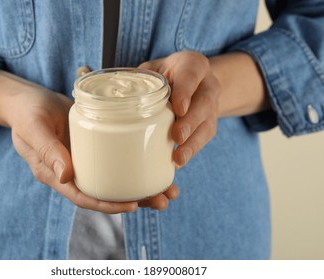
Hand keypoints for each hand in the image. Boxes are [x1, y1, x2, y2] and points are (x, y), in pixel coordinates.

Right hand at [0, 69, 178, 212]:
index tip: (133, 206)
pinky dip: (135, 162)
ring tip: (169, 188)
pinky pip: (116, 158)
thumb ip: (48, 150)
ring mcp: (86, 159)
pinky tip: (155, 161)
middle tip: (163, 199)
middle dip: (135, 200)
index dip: (108, 205)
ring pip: (115, 179)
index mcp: (57, 174)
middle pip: (106, 193)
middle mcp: (74, 171)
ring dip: (142, 185)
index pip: (84, 197)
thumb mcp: (34, 129)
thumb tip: (66, 176)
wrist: (28, 100)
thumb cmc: (27, 113)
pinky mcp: (95, 145)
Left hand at [139, 51, 220, 166]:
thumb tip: (117, 97)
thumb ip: (139, 79)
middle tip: (177, 136)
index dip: (185, 91)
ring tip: (179, 158)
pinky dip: (190, 151)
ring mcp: (211, 107)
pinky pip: (203, 139)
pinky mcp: (209, 125)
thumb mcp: (153, 69)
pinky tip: (176, 162)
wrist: (190, 82)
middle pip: (204, 103)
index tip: (178, 108)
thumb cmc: (165, 75)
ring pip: (207, 125)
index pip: (191, 74)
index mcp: (192, 65)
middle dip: (190, 122)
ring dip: (192, 144)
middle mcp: (207, 85)